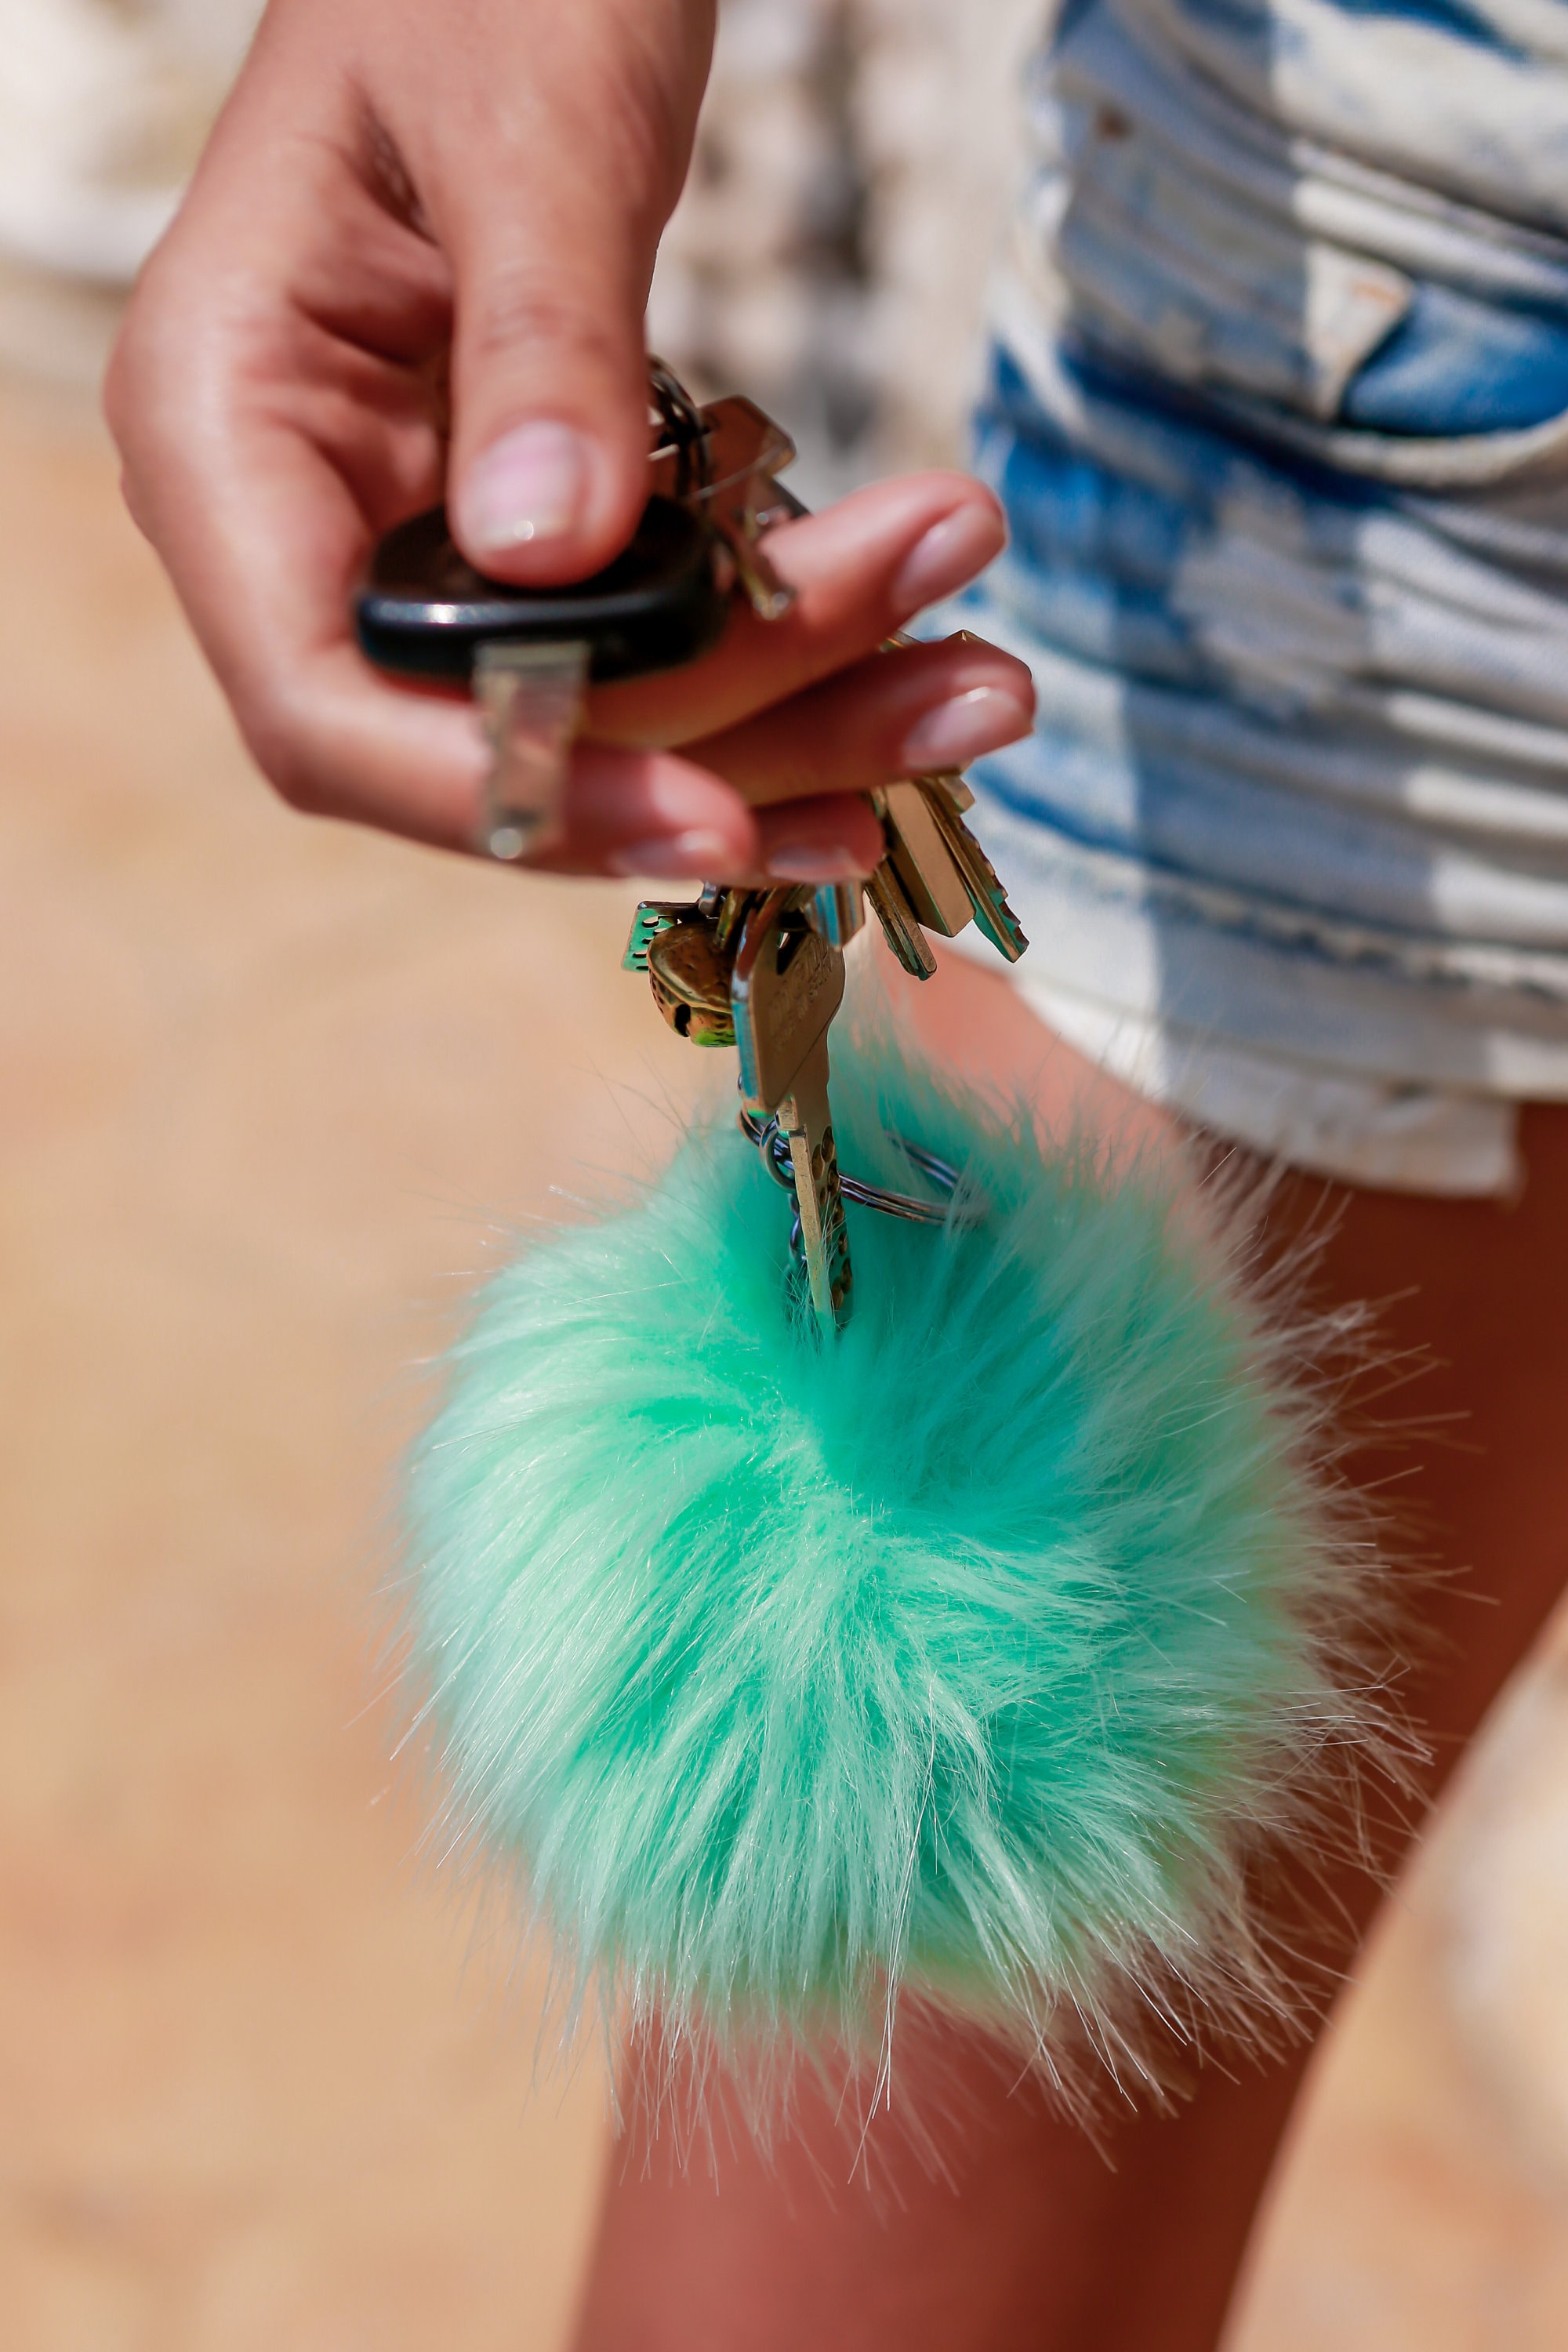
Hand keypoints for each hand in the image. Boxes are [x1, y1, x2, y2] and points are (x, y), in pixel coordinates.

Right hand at [106, 0, 1031, 877]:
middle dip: (738, 740)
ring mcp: (425, 538)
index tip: (711, 817)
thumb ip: (539, 333)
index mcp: (230, 429)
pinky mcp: (534, 537)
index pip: (329, 708)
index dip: (517, 789)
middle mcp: (309, 519)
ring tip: (987, 680)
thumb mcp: (526, 125)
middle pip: (507, 732)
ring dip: (806, 716)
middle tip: (962, 691)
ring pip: (609, 710)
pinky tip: (920, 653)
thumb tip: (546, 549)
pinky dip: (791, 655)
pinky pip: (658, 642)